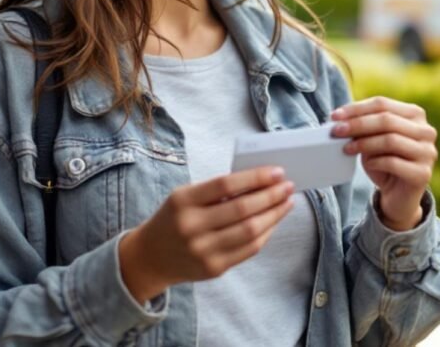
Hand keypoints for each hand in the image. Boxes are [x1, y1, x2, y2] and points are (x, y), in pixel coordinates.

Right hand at [119, 166, 293, 302]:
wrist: (151, 256)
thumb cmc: (174, 218)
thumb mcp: (185, 197)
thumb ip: (217, 191)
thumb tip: (260, 181)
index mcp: (183, 201)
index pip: (225, 185)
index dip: (255, 177)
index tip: (277, 171)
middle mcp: (192, 227)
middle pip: (242, 209)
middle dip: (271, 195)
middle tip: (287, 185)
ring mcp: (203, 251)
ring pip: (251, 231)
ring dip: (274, 214)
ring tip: (286, 202)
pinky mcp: (214, 268)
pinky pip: (249, 249)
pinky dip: (266, 233)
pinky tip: (274, 221)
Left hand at [330, 96, 436, 230]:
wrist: (398, 196)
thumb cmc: (384, 162)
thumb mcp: (372, 140)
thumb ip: (363, 127)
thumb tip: (340, 121)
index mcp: (415, 115)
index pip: (382, 104)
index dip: (356, 108)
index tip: (334, 116)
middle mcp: (426, 131)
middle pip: (387, 120)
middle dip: (357, 124)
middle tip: (336, 131)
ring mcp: (427, 152)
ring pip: (391, 140)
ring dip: (364, 143)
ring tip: (346, 148)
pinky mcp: (423, 173)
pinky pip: (393, 162)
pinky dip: (375, 162)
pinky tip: (367, 164)